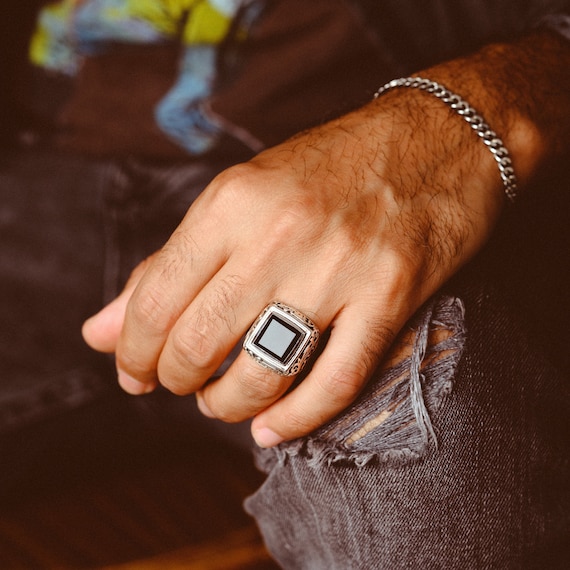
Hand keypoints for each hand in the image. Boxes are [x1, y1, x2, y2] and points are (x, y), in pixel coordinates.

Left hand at [83, 87, 504, 446]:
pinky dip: (297, 420)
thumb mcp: (240, 196)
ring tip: (222, 402)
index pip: (154, 300)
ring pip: (262, 372)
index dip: (132, 352)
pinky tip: (272, 429)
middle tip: (181, 384)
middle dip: (176, 380)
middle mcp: (279, 235)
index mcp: (232, 202)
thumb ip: (169, 265)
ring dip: (227, 404)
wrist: (436, 138)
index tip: (134, 373)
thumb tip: (99, 331)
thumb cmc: (331, 167)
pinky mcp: (390, 295)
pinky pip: (335, 382)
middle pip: (199, 342)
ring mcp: (339, 268)